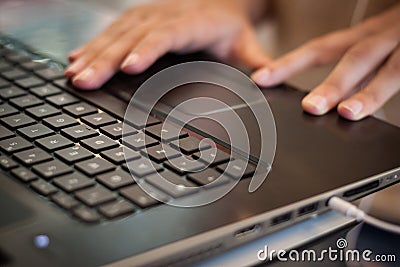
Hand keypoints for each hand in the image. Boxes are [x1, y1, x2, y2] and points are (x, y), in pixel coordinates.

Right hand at [66, 0, 269, 89]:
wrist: (219, 3)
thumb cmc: (230, 27)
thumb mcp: (247, 42)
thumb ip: (257, 62)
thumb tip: (268, 81)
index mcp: (193, 22)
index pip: (166, 35)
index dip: (146, 50)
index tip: (127, 68)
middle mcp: (165, 15)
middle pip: (132, 36)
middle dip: (105, 60)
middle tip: (84, 81)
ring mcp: (148, 16)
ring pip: (115, 33)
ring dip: (92, 54)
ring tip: (73, 76)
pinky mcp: (137, 20)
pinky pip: (110, 31)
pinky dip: (92, 45)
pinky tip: (75, 58)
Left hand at [252, 4, 399, 120]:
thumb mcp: (377, 39)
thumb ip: (357, 63)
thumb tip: (332, 95)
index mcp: (367, 35)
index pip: (321, 49)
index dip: (290, 63)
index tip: (263, 78)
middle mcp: (387, 36)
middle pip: (355, 58)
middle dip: (331, 83)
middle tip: (310, 107)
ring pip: (392, 69)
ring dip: (369, 92)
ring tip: (349, 112)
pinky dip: (398, 96)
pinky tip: (385, 119)